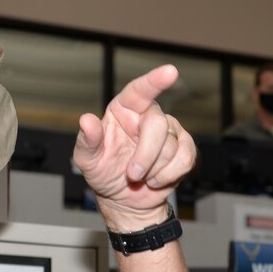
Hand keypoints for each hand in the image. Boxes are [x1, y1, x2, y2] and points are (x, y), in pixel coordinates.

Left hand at [73, 65, 196, 229]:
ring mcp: (169, 131)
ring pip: (173, 146)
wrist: (123, 199)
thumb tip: (86, 121)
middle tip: (132, 175)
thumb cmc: (104, 173)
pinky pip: (186, 159)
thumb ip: (87, 140)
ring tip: (141, 177)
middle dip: (146, 155)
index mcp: (124, 109)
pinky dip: (169, 175)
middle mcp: (148, 115)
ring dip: (154, 170)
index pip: (140, 90)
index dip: (155, 81)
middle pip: (158, 125)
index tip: (170, 72)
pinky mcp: (184, 149)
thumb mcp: (87, 159)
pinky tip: (156, 179)